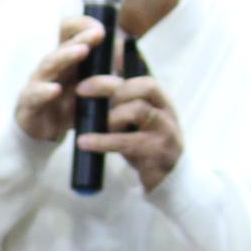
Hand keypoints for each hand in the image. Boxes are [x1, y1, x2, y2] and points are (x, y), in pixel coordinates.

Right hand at [13, 17, 103, 144]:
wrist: (43, 135)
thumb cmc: (65, 107)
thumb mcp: (87, 90)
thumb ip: (102, 73)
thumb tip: (120, 55)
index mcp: (62, 60)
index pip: (66, 34)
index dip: (81, 26)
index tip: (101, 28)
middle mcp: (49, 67)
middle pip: (62, 46)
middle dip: (80, 38)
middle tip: (98, 34)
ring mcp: (36, 83)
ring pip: (48, 65)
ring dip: (66, 56)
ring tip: (82, 51)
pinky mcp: (28, 103)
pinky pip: (35, 95)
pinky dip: (44, 91)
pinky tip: (56, 89)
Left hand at [76, 72, 184, 192]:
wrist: (169, 180)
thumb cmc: (147, 146)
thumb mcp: (138, 122)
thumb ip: (124, 102)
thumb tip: (100, 78)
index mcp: (161, 102)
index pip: (145, 78)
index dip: (121, 70)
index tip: (93, 71)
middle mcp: (166, 112)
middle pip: (143, 87)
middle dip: (109, 86)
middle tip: (82, 90)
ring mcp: (164, 131)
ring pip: (138, 110)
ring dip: (111, 115)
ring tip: (95, 125)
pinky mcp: (156, 152)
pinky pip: (126, 142)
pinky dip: (102, 141)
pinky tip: (84, 142)